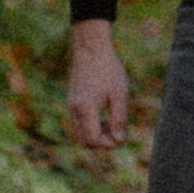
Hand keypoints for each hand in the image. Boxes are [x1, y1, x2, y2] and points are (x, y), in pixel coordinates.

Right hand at [67, 20, 130, 151]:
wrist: (91, 47)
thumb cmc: (108, 69)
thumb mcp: (120, 94)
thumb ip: (120, 119)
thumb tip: (120, 141)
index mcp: (86, 109)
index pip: (93, 141)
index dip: (108, 144)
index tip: (122, 136)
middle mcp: (75, 110)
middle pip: (85, 141)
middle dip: (102, 141)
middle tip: (117, 128)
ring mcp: (71, 106)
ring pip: (81, 133)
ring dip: (97, 133)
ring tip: (112, 118)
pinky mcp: (72, 101)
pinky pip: (80, 122)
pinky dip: (92, 124)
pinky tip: (104, 110)